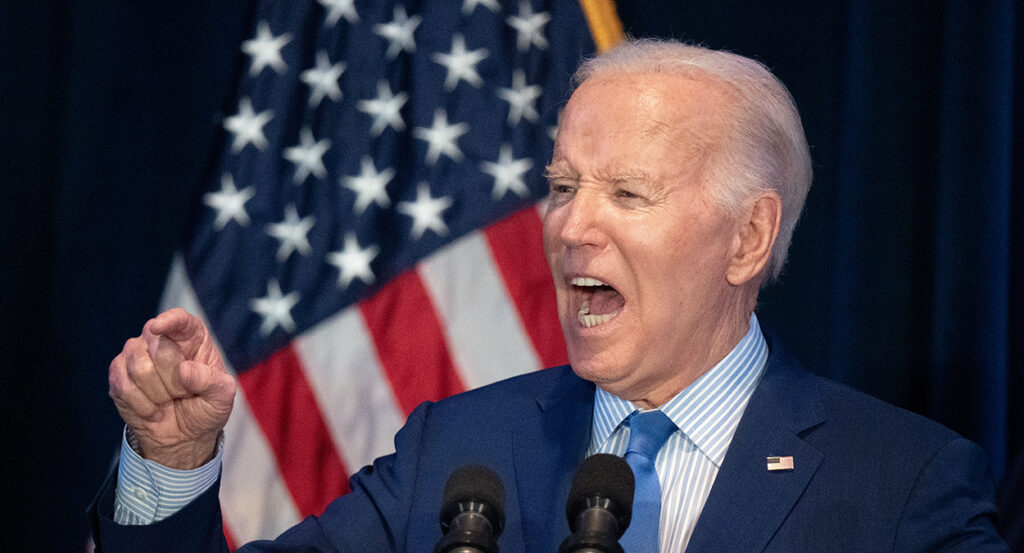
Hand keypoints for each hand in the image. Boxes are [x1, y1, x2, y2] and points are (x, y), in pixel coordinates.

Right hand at [109, 308, 235, 468]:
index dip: (170, 321)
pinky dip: (143, 405)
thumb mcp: (221, 397)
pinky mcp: (118, 373)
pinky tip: (153, 410)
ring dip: (158, 394)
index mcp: (192, 337)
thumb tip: (185, 370)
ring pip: (139, 367)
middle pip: (157, 345)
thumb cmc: (205, 408)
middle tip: (184, 393)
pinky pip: (124, 386)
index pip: (180, 320)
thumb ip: (211, 382)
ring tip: (169, 400)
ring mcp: (136, 354)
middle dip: (173, 378)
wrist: (183, 436)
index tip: (159, 328)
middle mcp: (161, 339)